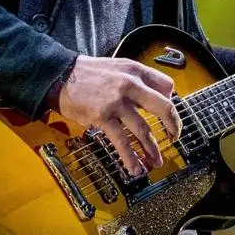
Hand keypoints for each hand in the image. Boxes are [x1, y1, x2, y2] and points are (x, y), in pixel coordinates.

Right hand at [52, 56, 181, 174]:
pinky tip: (134, 168)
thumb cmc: (88, 73)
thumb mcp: (117, 65)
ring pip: (143, 130)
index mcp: (135, 71)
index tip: (170, 114)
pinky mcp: (103, 117)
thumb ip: (136, 79)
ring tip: (156, 161)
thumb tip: (152, 96)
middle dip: (173, 126)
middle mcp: (130, 85)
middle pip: (163, 108)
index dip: (170, 100)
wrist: (60, 76)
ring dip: (152, 149)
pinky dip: (130, 158)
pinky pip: (122, 142)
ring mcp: (117, 102)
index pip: (166, 85)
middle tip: (174, 137)